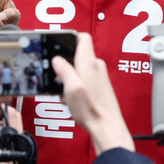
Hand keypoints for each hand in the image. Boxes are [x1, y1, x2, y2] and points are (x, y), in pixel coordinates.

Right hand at [52, 33, 133, 154]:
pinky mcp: (100, 85)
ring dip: (69, 76)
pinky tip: (71, 98)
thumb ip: (64, 71)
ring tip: (65, 91)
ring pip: (79, 67)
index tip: (59, 43)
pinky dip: (75, 84)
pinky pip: (84, 78)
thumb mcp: (71, 89)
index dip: (70, 37)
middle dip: (65, 63)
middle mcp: (96, 66)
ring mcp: (99, 76)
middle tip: (57, 75)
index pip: (82, 37)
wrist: (106, 126)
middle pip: (78, 53)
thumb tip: (57, 60)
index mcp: (89, 62)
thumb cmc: (92, 110)